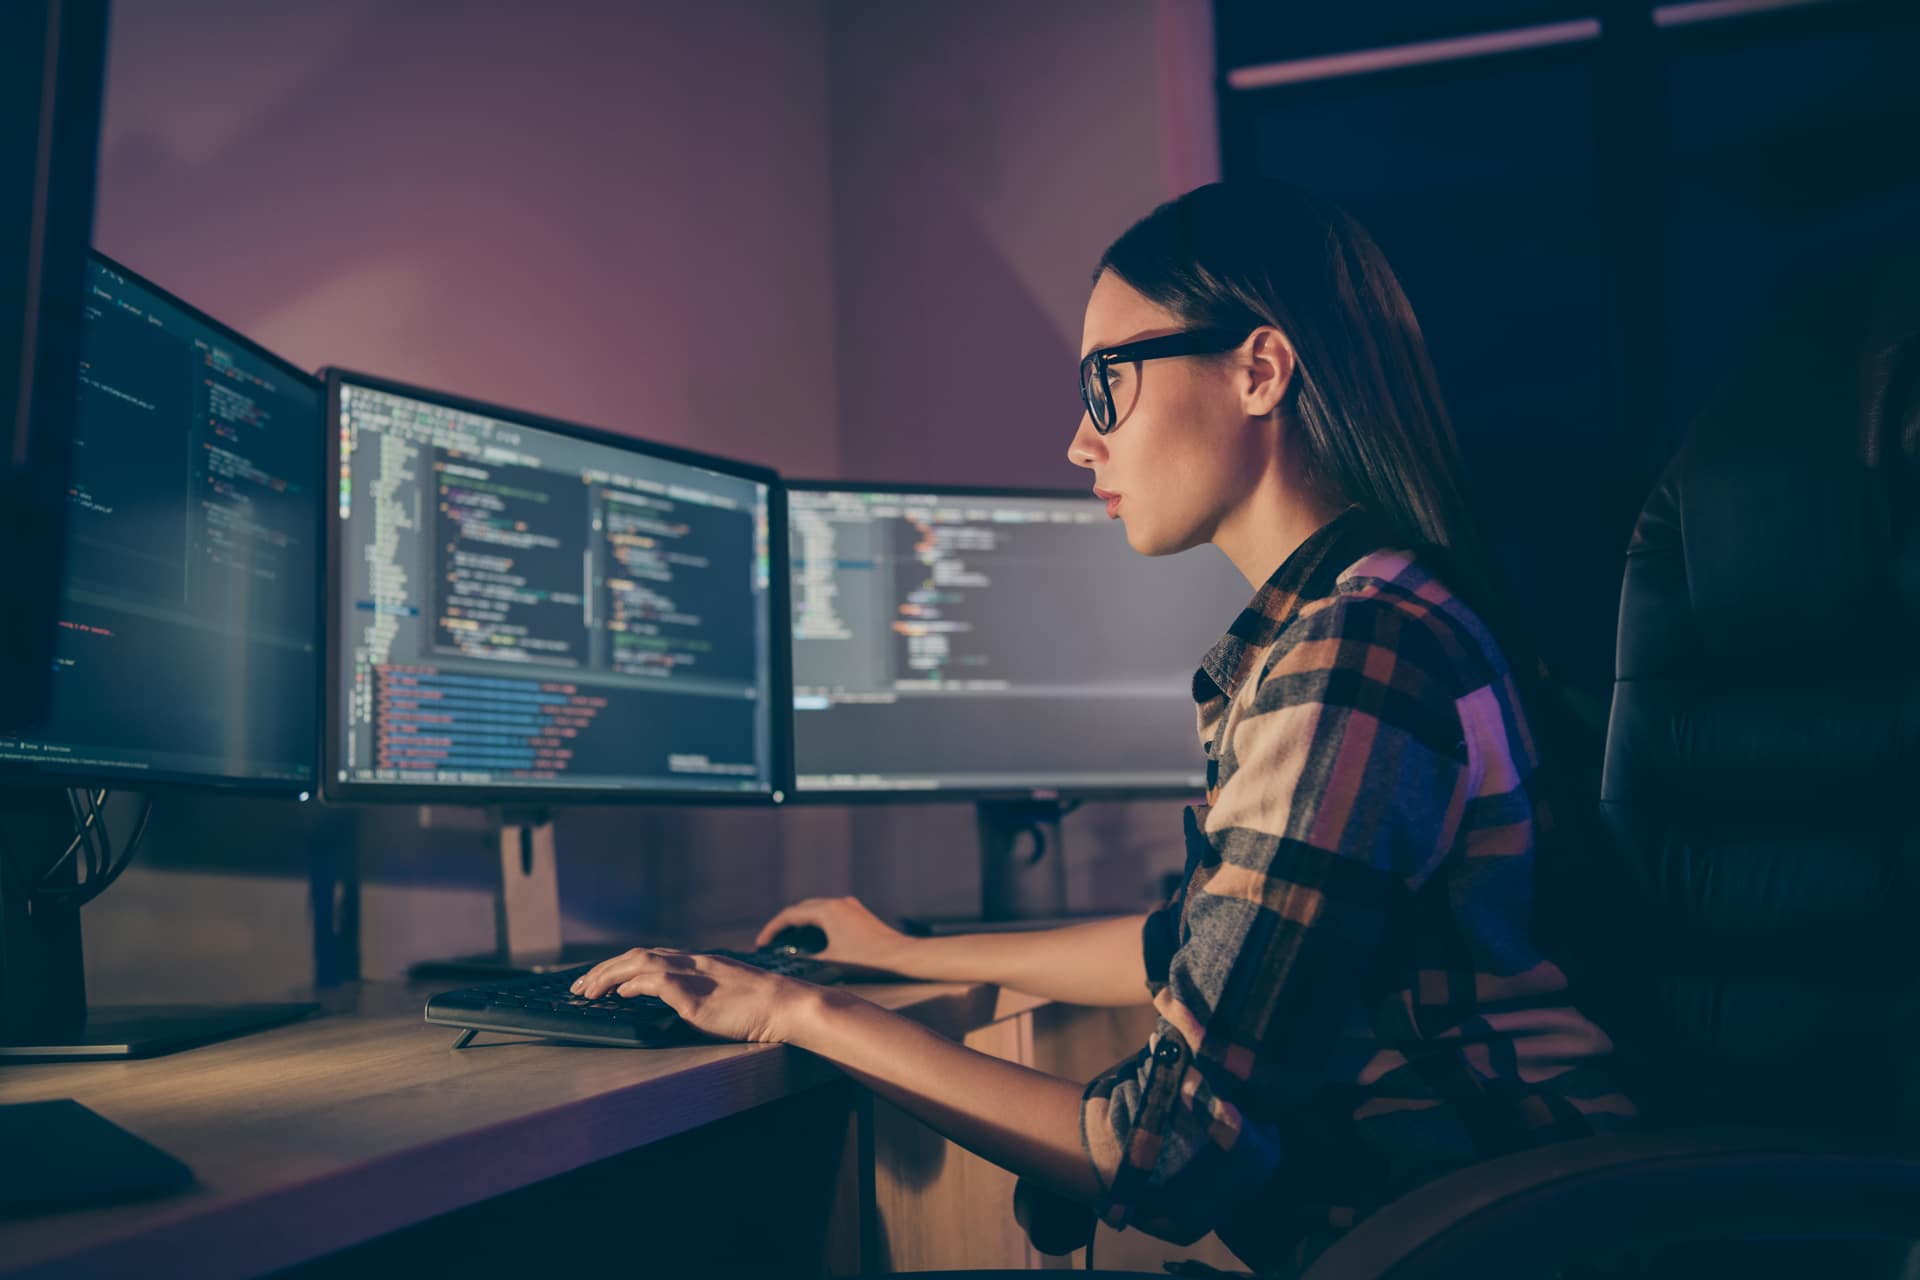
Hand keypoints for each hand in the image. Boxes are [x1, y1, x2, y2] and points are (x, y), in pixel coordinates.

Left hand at [571, 948, 810, 1043]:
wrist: (787, 1006)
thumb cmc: (761, 1007)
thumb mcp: (725, 994)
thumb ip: (699, 994)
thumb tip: (674, 1006)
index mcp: (699, 963)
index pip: (650, 956)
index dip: (619, 965)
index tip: (599, 978)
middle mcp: (693, 963)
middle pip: (637, 955)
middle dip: (603, 969)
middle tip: (579, 985)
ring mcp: (694, 978)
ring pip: (640, 964)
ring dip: (608, 976)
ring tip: (588, 991)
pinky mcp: (696, 998)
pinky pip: (658, 983)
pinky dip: (634, 986)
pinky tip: (620, 995)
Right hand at [754, 896, 913, 974]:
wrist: (901, 956)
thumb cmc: (868, 960)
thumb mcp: (831, 961)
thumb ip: (807, 959)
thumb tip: (791, 962)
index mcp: (828, 910)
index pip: (790, 915)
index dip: (772, 929)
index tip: (760, 943)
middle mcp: (838, 903)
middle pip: (801, 909)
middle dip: (784, 925)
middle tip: (771, 942)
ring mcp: (849, 906)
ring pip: (816, 911)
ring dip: (800, 924)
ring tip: (788, 943)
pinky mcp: (858, 914)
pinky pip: (829, 914)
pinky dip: (816, 925)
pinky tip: (813, 941)